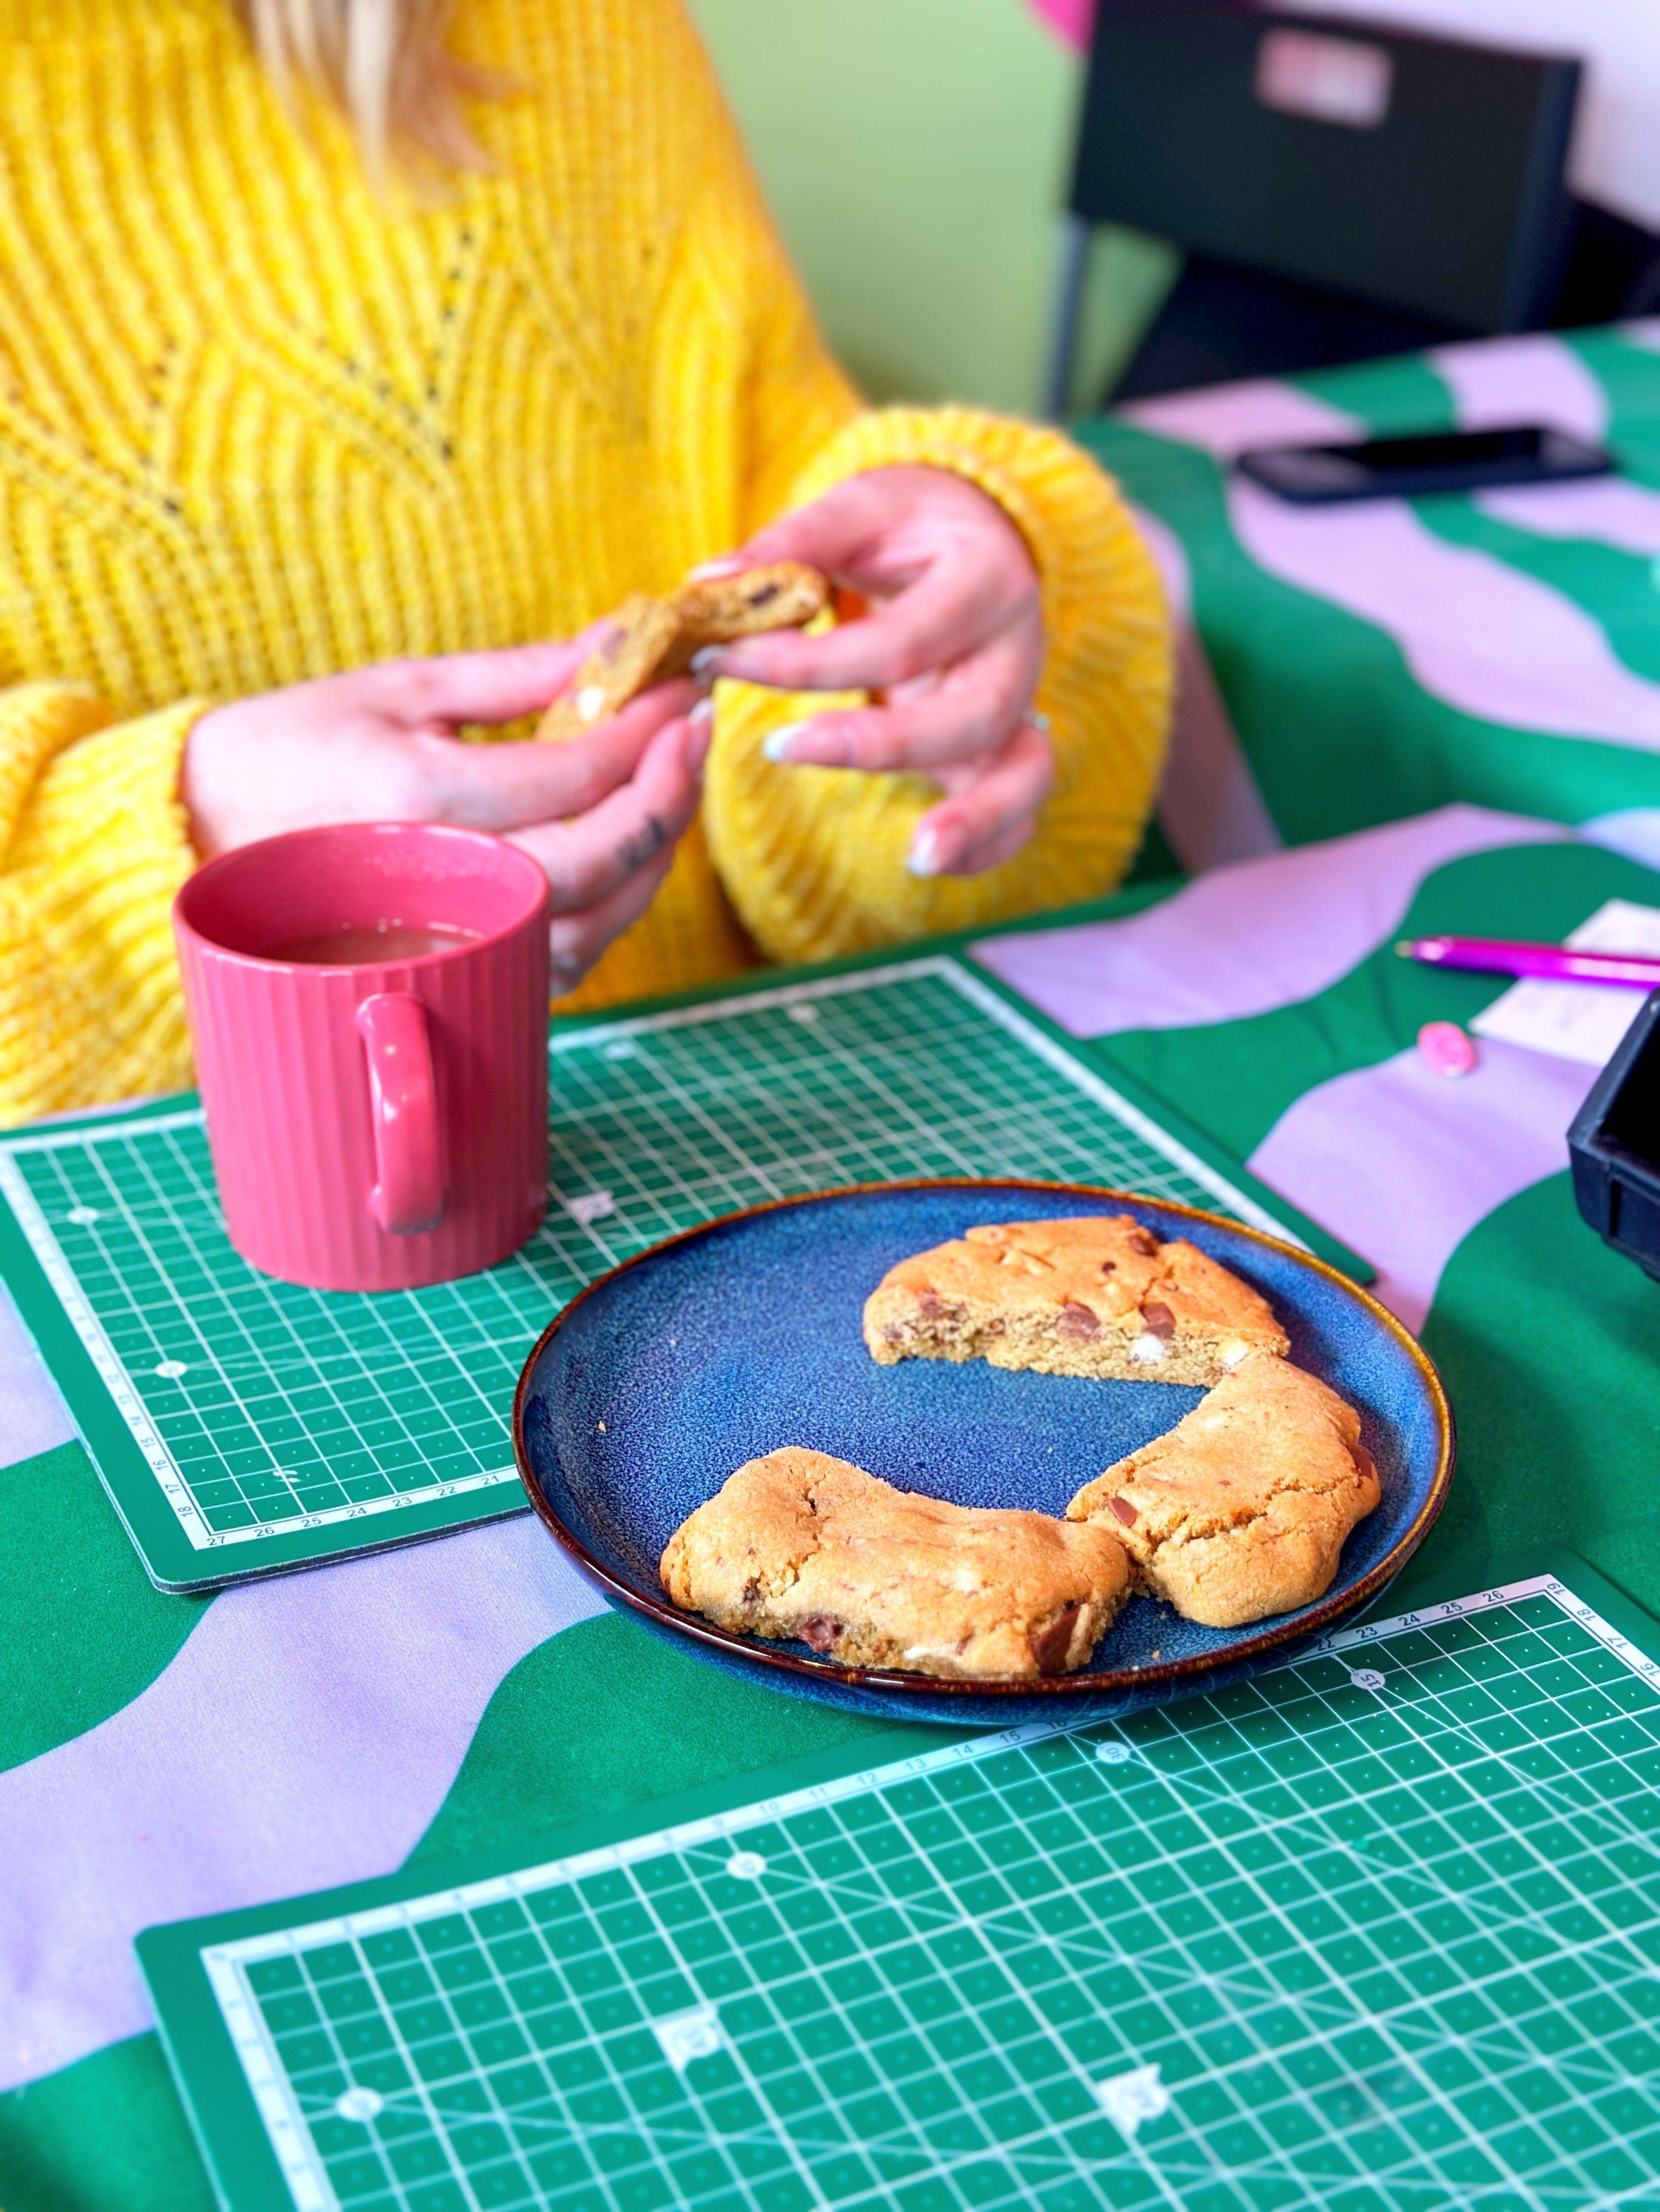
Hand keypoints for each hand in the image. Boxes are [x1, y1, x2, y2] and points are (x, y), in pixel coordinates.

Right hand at [183, 639, 708, 993]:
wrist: (199, 834)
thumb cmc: (291, 748)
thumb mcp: (402, 688)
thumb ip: (520, 678)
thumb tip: (619, 647)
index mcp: (420, 798)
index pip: (577, 773)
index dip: (649, 728)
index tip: (685, 684)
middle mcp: (441, 881)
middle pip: (604, 857)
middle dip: (670, 793)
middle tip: (695, 729)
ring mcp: (452, 939)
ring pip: (599, 921)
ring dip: (654, 856)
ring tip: (672, 783)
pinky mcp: (461, 972)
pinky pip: (568, 954)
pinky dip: (613, 904)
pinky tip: (625, 845)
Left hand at [698, 465, 1048, 876]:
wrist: (980, 536)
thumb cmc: (911, 527)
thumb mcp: (860, 511)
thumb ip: (794, 546)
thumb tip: (711, 579)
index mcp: (987, 579)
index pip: (899, 640)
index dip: (809, 662)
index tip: (725, 659)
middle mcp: (1017, 649)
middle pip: (969, 716)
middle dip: (879, 745)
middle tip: (781, 748)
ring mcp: (1021, 705)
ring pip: (1022, 774)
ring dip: (974, 820)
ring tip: (918, 860)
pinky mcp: (1010, 745)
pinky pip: (1021, 809)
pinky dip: (988, 843)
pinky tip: (932, 864)